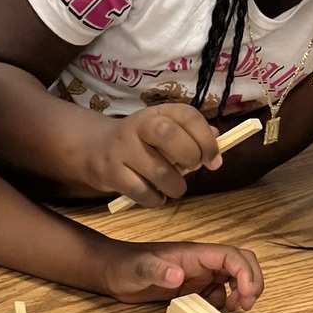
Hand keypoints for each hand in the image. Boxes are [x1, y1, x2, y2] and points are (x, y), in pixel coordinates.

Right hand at [81, 105, 221, 206]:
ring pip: (159, 172)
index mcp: (157, 113)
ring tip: (175, 188)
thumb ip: (192, 135)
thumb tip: (217, 147)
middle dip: (190, 156)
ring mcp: (122, 150)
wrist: (95, 149)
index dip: (206, 139)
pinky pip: (143, 193)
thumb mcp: (165, 130)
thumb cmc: (140, 143)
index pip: (187, 116)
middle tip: (192, 169)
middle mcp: (138, 126)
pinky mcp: (112, 174)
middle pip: (170, 135)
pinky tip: (156, 196)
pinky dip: (156, 200)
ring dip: (175, 186)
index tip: (214, 160)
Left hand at [101, 240, 262, 309]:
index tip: (244, 295)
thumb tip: (178, 276)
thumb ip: (157, 270)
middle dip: (251, 281)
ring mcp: (197, 275)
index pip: (231, 256)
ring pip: (232, 279)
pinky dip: (223, 303)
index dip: (245, 273)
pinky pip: (216, 293)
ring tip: (235, 310)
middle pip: (240, 264)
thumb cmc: (124, 265)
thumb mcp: (138, 269)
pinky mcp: (190, 288)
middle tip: (247, 305)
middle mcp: (201, 263)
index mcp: (194, 254)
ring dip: (240, 293)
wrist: (111, 271)